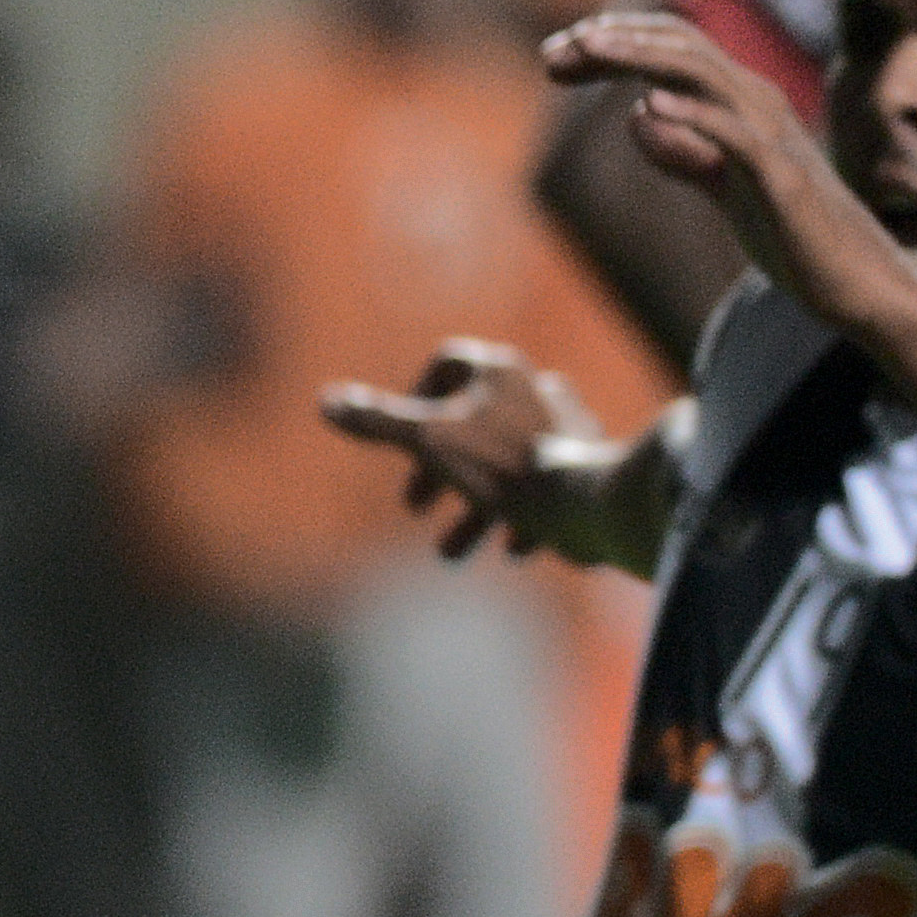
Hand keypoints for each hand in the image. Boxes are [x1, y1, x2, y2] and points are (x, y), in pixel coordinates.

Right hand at [319, 336, 640, 567]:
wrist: (586, 500)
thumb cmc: (502, 465)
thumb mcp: (426, 441)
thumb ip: (377, 421)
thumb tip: (326, 401)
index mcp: (497, 373)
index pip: (447, 364)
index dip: (416, 396)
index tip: (407, 437)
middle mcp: (535, 389)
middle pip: (470, 421)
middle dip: (436, 470)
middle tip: (418, 506)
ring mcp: (567, 425)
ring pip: (505, 462)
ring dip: (472, 509)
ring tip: (452, 551)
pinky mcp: (591, 462)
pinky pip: (546, 485)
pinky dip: (523, 515)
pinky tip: (514, 546)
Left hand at [543, 8, 916, 346]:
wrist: (854, 282)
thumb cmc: (792, 232)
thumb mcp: (721, 185)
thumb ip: (682, 151)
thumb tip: (638, 114)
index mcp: (741, 105)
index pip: (674, 49)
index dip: (616, 43)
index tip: (556, 55)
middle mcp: (759, 106)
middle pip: (682, 47)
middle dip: (615, 40)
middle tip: (553, 49)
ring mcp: (772, 139)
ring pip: (705, 74)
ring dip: (641, 57)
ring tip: (587, 48)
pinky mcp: (782, 180)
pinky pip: (735, 137)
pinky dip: (694, 116)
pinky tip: (648, 106)